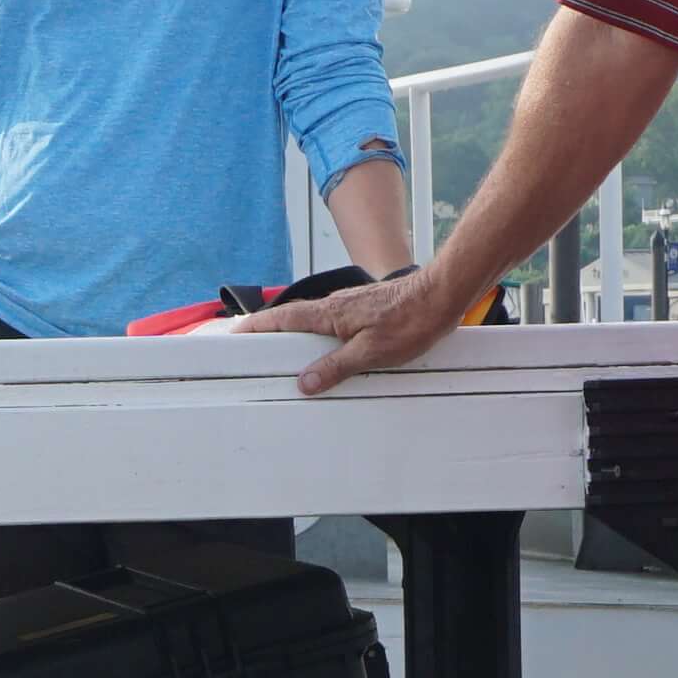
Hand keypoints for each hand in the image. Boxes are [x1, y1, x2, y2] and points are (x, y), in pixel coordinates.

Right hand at [258, 268, 471, 395]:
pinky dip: (319, 333)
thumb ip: (336, 367)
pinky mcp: (365, 307)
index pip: (282, 318)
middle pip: (293, 318)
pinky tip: (329, 347)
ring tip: (286, 352)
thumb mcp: (371, 353)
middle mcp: (335, 305)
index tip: (236, 333)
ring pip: (313, 319)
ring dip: (296, 332)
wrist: (440, 295)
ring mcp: (350, 304)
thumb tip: (305, 382)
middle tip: (253, 347)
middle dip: (271, 331)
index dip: (257, 325)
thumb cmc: (411, 321)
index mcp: (330, 314)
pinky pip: (332, 321)